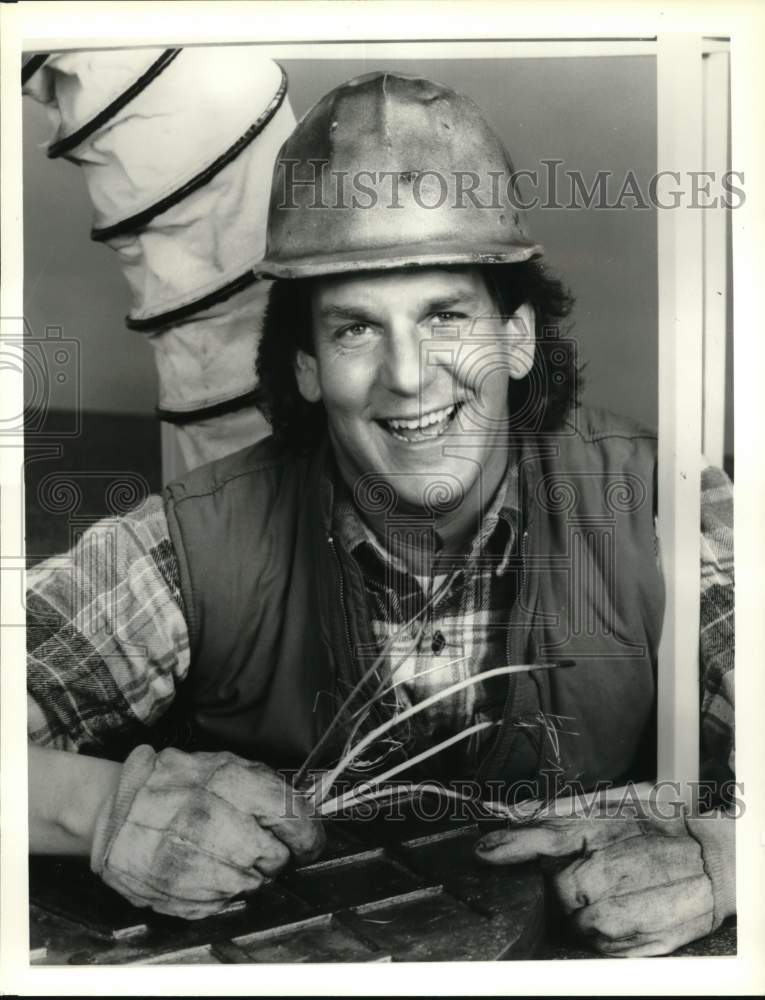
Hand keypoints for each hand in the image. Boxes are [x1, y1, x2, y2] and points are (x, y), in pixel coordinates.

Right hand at [91, 745, 324, 918]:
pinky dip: (220, 892)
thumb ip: (262, 786)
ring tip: (226, 856)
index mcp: (225, 782)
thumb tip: (303, 810)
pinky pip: (220, 904)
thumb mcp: (219, 765)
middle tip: (262, 848)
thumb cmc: (172, 784)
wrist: (113, 810)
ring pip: (249, 884)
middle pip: (272, 856)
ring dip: (247, 875)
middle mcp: (207, 820)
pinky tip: (204, 871)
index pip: (289, 815)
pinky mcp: (173, 892)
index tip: (308, 842)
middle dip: (275, 856)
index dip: (307, 834)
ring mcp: (189, 860)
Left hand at [475, 801, 716, 956]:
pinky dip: (600, 935)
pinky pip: (600, 947)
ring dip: (579, 913)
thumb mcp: (616, 806)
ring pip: (576, 921)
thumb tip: (513, 814)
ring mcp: (632, 909)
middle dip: (560, 885)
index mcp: (609, 829)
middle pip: (558, 887)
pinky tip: (620, 912)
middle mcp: (619, 870)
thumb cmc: (662, 830)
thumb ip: (564, 813)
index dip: (513, 844)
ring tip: (606, 894)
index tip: (484, 851)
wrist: (717, 863)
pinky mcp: (644, 942)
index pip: (551, 835)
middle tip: (584, 875)